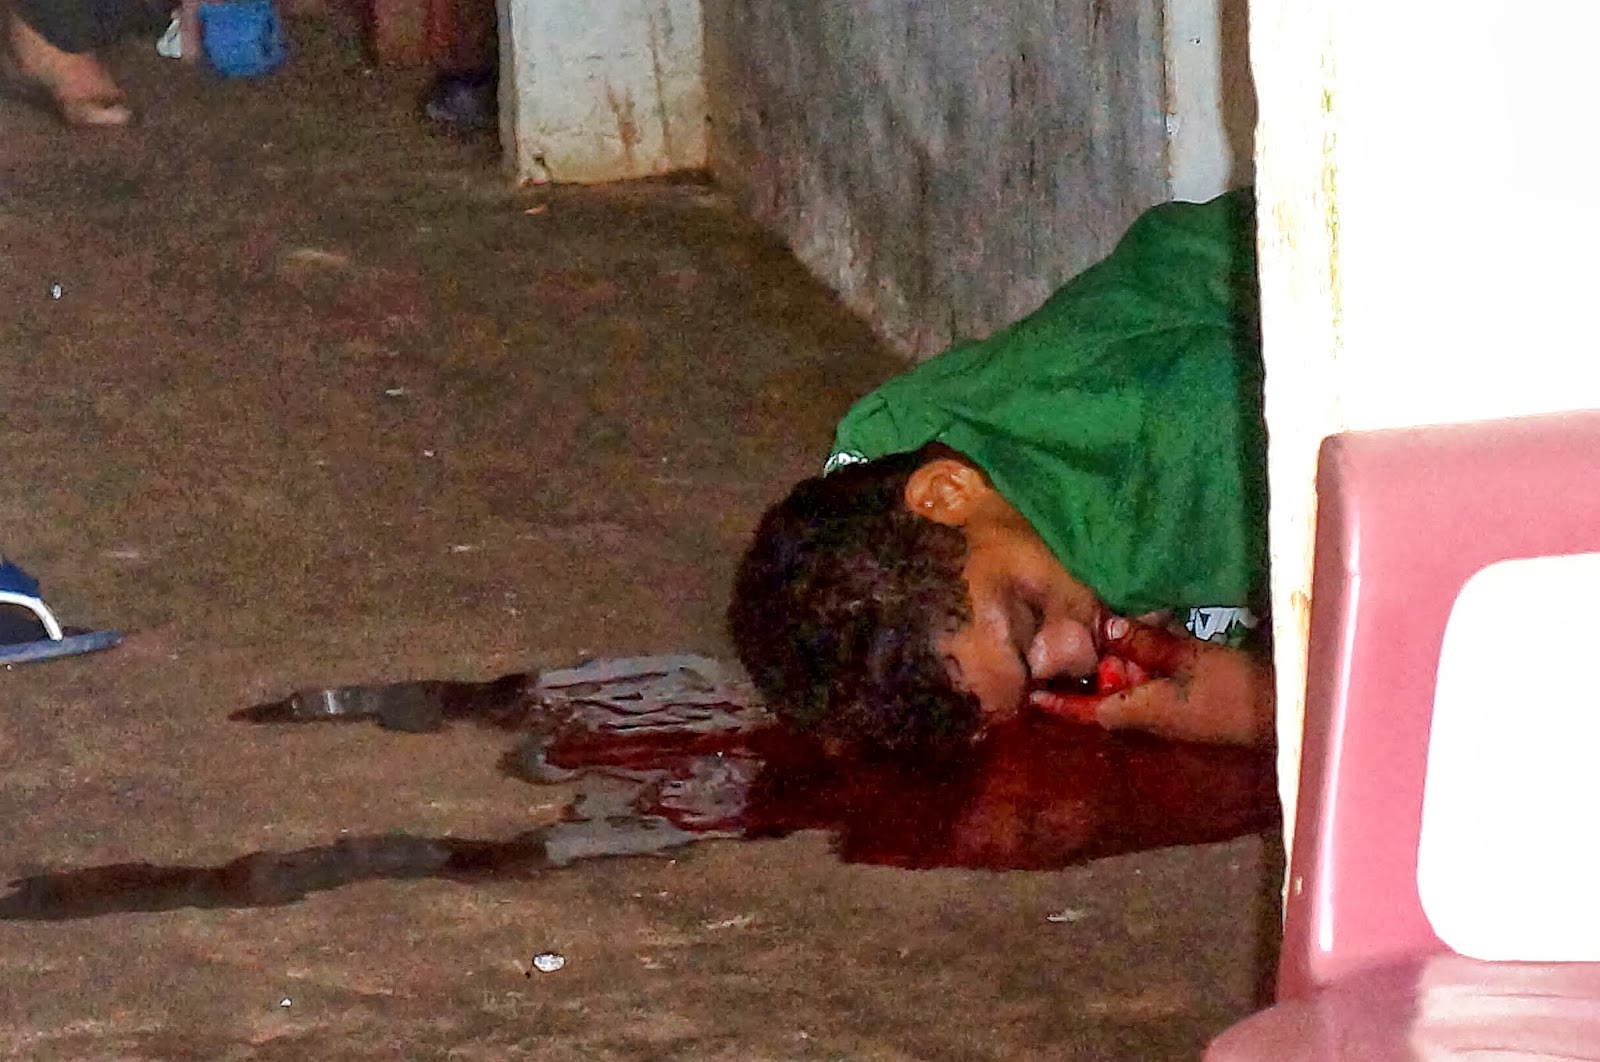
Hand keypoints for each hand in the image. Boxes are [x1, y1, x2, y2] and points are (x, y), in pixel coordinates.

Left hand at [1032, 615, 1273, 746]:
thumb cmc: (1230, 689)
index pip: (1087, 710)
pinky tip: (1145, 638)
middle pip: (1106, 696)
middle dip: (1090, 672)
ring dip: (1118, 665)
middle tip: (1067, 640)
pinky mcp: (1187, 705)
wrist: (1280, 713)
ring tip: (1102, 631)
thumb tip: (1107, 626)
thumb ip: (1146, 643)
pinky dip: (1142, 665)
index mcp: (1138, 712)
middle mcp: (1147, 717)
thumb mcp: (1186, 657)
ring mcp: (1168, 714)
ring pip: (1129, 689)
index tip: (1031, 694)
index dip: (1059, 703)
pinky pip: (1152, 685)